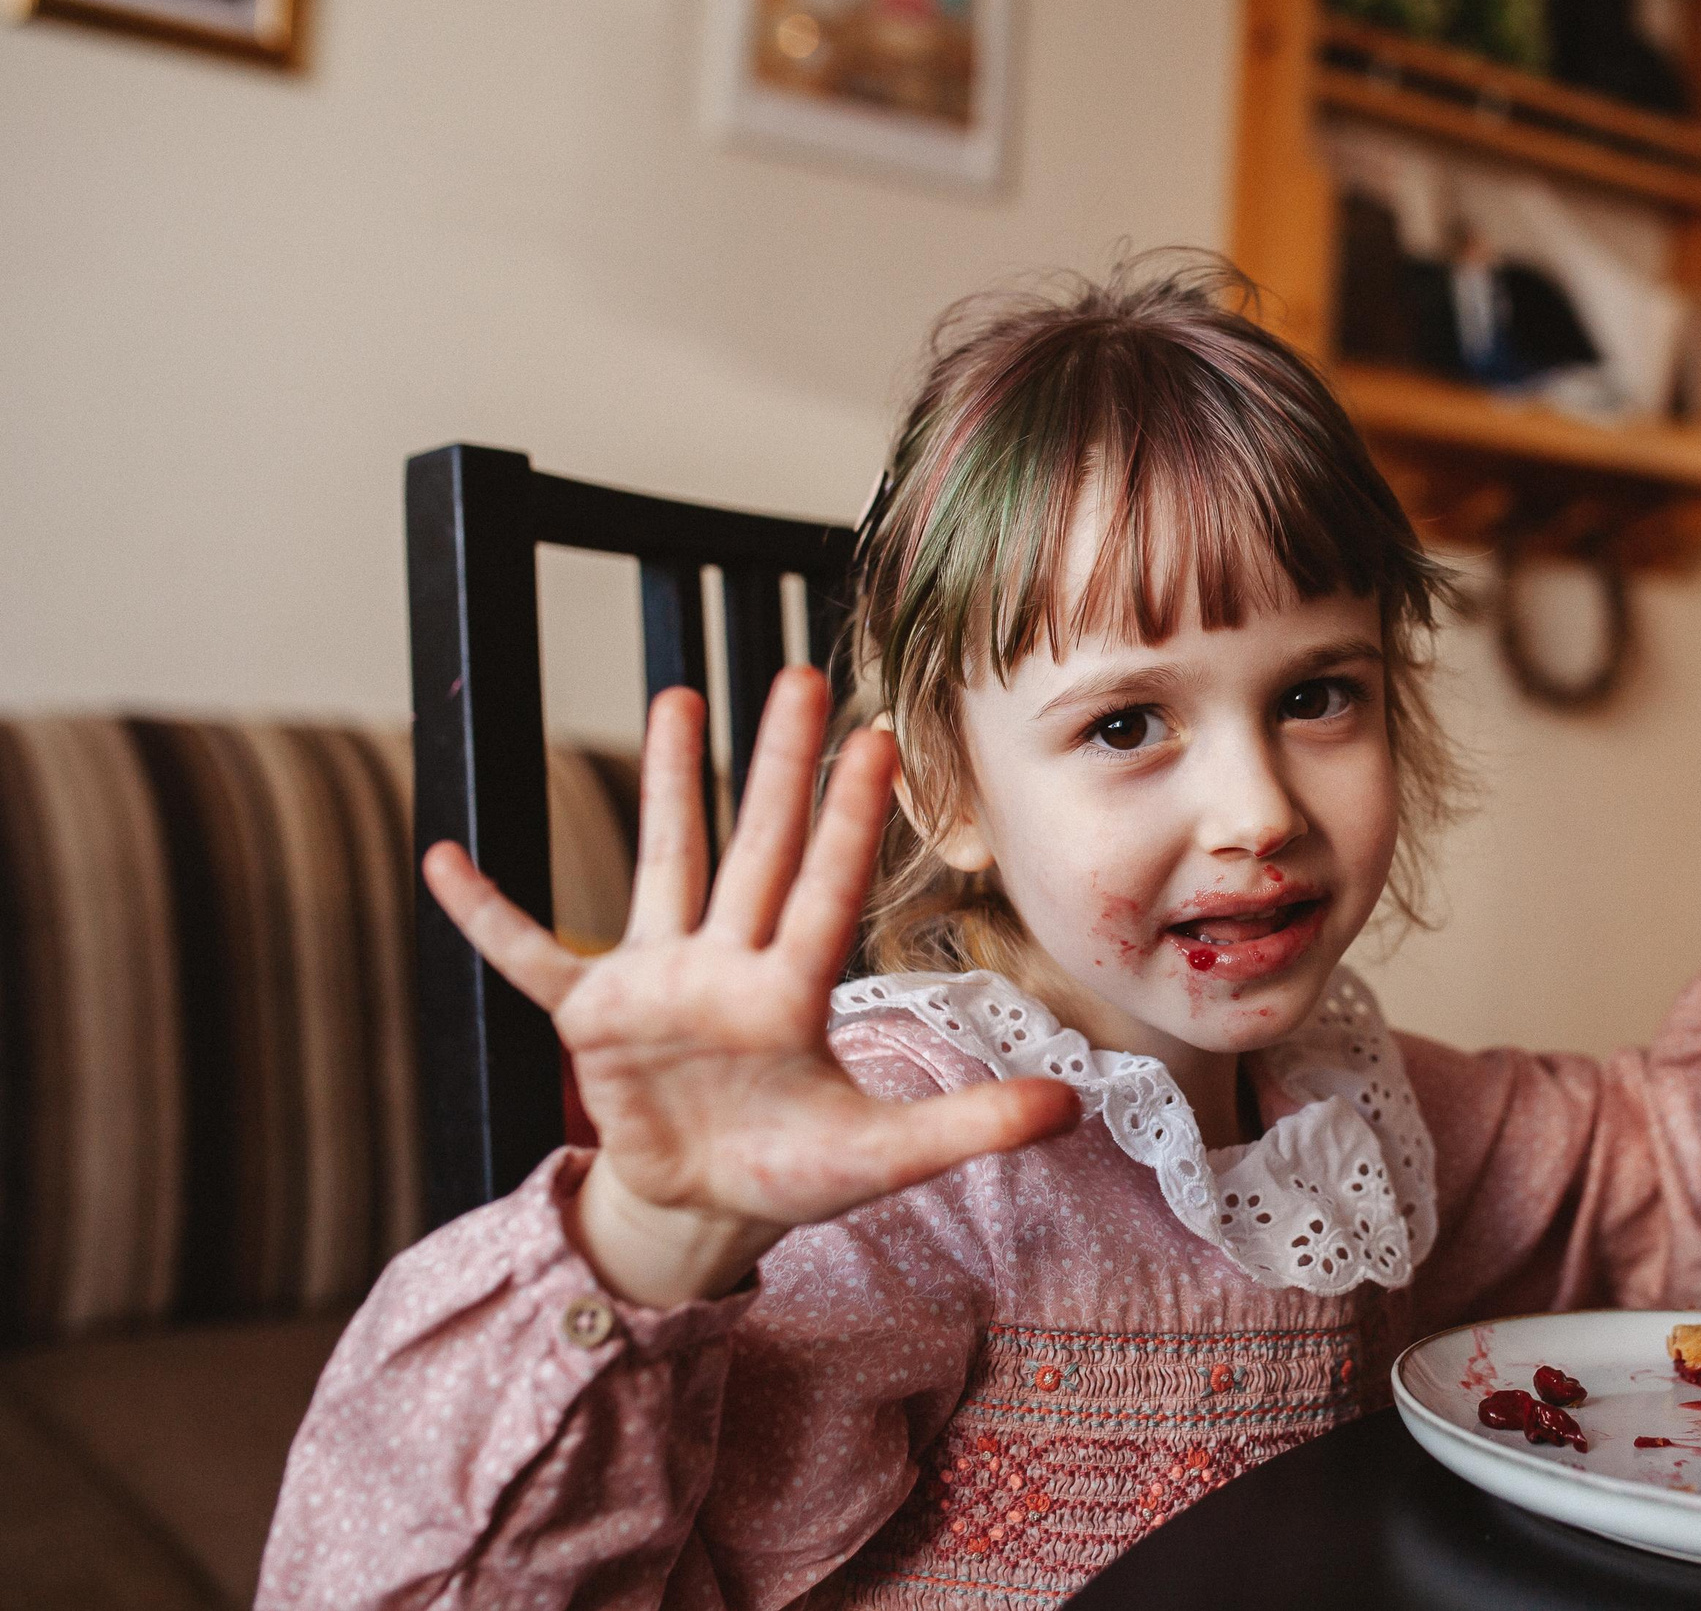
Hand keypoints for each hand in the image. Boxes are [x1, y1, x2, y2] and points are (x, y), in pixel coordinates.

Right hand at [420, 668, 1080, 1305]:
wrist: (703, 1211)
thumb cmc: (793, 1175)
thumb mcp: (880, 1160)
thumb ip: (965, 1125)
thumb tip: (1072, 1108)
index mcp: (794, 993)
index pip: (828, 887)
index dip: (851, 816)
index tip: (880, 737)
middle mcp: (729, 965)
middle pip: (758, 847)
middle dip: (778, 763)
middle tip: (800, 675)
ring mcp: (658, 981)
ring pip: (665, 863)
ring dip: (670, 787)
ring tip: (679, 695)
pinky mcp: (591, 1014)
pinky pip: (528, 954)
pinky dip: (484, 914)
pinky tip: (443, 859)